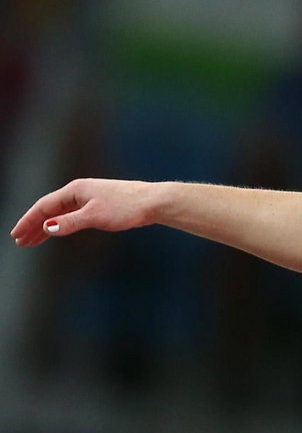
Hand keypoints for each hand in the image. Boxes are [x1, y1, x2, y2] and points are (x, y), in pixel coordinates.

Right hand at [9, 178, 155, 247]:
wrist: (154, 202)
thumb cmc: (126, 207)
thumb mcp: (94, 216)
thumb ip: (70, 222)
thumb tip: (47, 227)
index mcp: (76, 190)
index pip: (44, 206)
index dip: (28, 221)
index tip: (16, 235)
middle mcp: (80, 192)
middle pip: (50, 209)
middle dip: (34, 225)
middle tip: (21, 242)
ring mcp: (90, 198)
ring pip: (61, 213)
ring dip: (46, 227)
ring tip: (33, 241)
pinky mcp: (100, 206)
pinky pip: (72, 216)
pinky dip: (62, 225)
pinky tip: (57, 232)